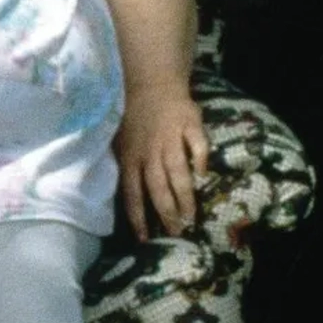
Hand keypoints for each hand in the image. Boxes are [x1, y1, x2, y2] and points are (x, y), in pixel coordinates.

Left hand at [117, 80, 209, 239]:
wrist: (152, 84)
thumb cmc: (133, 117)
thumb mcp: (119, 142)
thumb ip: (124, 166)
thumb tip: (126, 198)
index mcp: (130, 157)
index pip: (132, 193)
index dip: (138, 217)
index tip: (144, 239)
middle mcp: (149, 152)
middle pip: (157, 188)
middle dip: (166, 213)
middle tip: (175, 233)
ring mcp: (170, 139)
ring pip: (177, 173)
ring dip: (184, 197)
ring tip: (190, 217)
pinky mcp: (189, 126)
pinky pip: (197, 146)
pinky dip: (199, 160)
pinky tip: (203, 177)